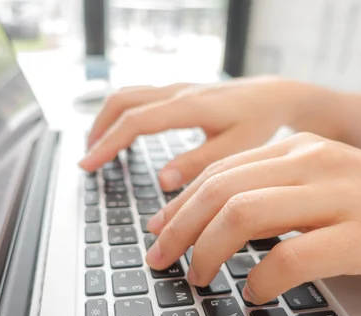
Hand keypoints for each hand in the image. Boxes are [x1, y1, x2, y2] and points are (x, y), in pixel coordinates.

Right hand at [79, 77, 301, 190]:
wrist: (273, 95)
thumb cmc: (259, 122)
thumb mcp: (235, 149)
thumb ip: (198, 164)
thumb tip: (162, 181)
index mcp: (189, 106)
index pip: (135, 122)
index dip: (108, 144)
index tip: (88, 165)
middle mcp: (177, 92)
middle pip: (122, 102)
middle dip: (98, 130)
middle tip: (87, 161)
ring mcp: (176, 89)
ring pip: (127, 95)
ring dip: (106, 120)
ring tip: (97, 149)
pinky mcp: (178, 92)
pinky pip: (139, 97)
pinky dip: (121, 114)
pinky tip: (122, 135)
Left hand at [144, 133, 360, 304]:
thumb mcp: (325, 187)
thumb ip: (275, 197)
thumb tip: (217, 227)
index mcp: (299, 150)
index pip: (219, 173)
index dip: (180, 207)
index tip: (158, 233)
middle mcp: (313, 163)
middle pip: (221, 192)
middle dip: (180, 231)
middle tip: (163, 262)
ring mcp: (340, 195)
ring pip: (245, 215)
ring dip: (209, 252)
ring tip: (200, 279)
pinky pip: (293, 256)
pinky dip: (262, 279)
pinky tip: (255, 293)